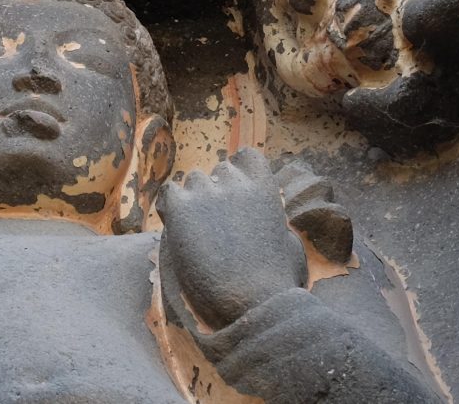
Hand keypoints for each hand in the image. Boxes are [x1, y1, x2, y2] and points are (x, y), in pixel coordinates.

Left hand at [158, 149, 307, 331]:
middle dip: (217, 192)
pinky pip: (169, 192)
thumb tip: (276, 227)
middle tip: (215, 223)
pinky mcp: (182, 208)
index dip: (239, 171)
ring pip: (194, 180)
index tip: (236, 191)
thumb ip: (278, 225)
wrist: (252, 303)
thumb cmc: (277, 284)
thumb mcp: (289, 246)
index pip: (248, 156)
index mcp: (265, 189)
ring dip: (195, 199)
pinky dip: (170, 206)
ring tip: (196, 231)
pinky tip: (176, 226)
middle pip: (219, 172)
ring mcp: (208, 193)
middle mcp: (236, 183)